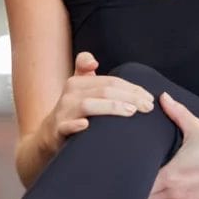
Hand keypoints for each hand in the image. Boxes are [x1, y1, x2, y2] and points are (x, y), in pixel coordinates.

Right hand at [40, 51, 154, 154]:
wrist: (48, 137)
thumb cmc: (72, 111)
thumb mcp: (79, 88)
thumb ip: (85, 69)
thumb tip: (93, 61)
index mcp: (78, 82)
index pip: (111, 81)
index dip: (132, 88)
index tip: (150, 98)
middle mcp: (70, 94)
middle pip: (104, 90)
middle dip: (129, 97)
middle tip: (148, 107)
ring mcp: (63, 112)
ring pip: (88, 105)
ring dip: (111, 107)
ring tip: (131, 112)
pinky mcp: (57, 131)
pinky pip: (66, 127)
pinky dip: (75, 125)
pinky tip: (87, 126)